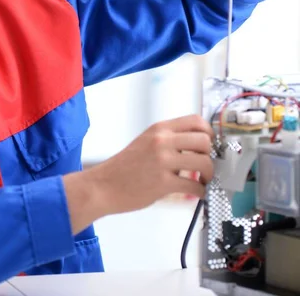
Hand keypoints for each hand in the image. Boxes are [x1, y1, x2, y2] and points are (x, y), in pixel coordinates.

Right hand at [63, 114, 213, 235]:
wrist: (104, 185)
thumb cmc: (125, 166)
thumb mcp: (146, 142)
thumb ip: (169, 140)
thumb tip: (196, 146)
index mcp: (159, 129)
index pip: (196, 121)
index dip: (208, 133)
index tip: (209, 144)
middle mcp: (162, 141)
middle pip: (204, 141)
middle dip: (210, 155)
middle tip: (205, 165)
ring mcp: (163, 161)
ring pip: (203, 163)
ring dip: (208, 174)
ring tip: (202, 180)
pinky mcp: (163, 183)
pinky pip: (194, 186)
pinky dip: (200, 192)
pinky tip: (195, 193)